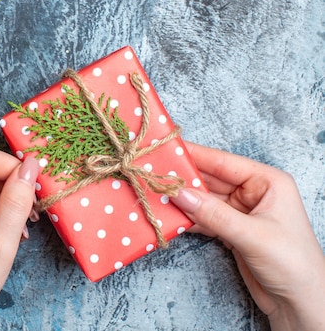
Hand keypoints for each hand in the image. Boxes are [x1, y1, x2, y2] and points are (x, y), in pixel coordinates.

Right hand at [171, 142, 324, 330]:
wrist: (300, 303)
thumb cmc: (292, 263)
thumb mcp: (252, 235)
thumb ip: (213, 214)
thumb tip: (179, 193)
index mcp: (267, 181)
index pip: (223, 162)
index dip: (194, 155)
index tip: (166, 150)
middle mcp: (253, 192)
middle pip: (210, 179)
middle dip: (183, 179)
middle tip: (152, 173)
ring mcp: (240, 211)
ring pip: (204, 199)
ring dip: (182, 200)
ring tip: (155, 194)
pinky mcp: (231, 230)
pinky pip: (203, 217)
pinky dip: (187, 218)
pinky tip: (169, 216)